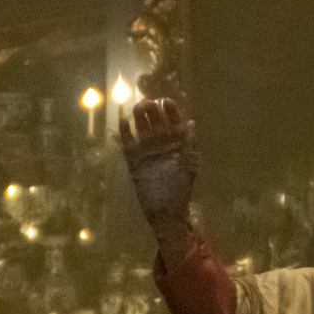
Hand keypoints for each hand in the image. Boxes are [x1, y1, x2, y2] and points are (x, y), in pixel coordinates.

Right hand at [119, 98, 198, 224]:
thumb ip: (188, 143)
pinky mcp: (134, 161)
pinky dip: (125, 133)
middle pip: (156, 121)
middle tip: (148, 103)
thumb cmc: (181, 189)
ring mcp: (147, 151)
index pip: (174, 121)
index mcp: (177, 143)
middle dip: (152, 110)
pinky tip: (123, 122)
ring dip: (139, 117)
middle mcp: (162, 144)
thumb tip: (191, 122)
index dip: (170, 110)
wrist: (166, 211)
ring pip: (142, 129)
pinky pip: (128, 144)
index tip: (166, 101)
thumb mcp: (189, 164)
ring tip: (137, 107)